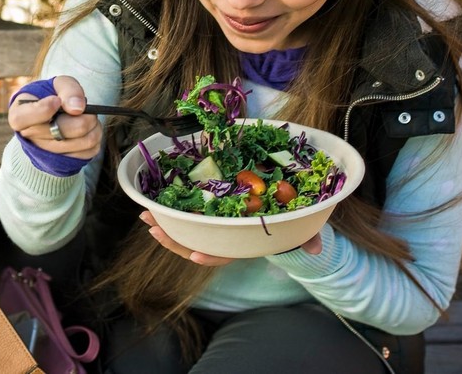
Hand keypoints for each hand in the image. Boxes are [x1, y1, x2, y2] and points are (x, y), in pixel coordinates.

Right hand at [8, 75, 101, 159]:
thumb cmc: (53, 95)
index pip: (23, 118)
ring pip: (82, 142)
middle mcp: (29, 137)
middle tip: (88, 109)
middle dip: (84, 116)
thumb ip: (68, 89)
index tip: (56, 101)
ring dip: (93, 126)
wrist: (55, 114)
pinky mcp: (63, 162)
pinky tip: (89, 130)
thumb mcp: (58, 84)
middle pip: (62, 130)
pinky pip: (89, 152)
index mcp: (19, 115)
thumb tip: (78, 108)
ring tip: (90, 117)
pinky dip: (95, 138)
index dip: (42, 110)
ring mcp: (45, 152)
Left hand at [139, 211, 323, 263]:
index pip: (225, 254)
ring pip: (187, 232)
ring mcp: (214, 226)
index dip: (210, 256)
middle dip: (173, 240)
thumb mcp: (299, 229)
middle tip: (154, 228)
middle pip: (196, 244)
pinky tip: (155, 204)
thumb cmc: (287, 223)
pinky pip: (187, 214)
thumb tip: (315, 247)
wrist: (281, 213)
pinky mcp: (208, 211)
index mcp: (242, 243)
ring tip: (146, 216)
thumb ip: (306, 238)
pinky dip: (171, 211)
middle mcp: (224, 238)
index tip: (194, 255)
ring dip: (165, 225)